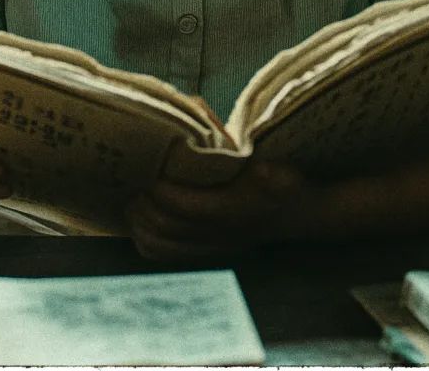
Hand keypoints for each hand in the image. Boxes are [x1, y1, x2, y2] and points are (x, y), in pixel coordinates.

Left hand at [125, 160, 312, 261]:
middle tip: (131, 183)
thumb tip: (262, 172)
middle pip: (165, 226)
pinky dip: (146, 241)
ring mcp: (209, 247)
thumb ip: (270, 174)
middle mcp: (216, 235)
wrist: (296, 214)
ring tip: (131, 201)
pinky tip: (139, 223)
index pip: (183, 206)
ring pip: (160, 245)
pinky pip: (165, 255)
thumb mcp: (281, 174)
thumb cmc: (284, 187)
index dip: (159, 190)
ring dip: (139, 224)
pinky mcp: (204, 252)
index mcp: (230, 211)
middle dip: (142, 205)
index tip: (147, 172)